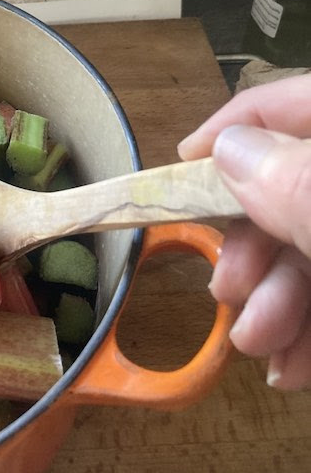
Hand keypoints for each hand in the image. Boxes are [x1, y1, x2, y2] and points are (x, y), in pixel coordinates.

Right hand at [178, 75, 310, 390]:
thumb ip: (299, 184)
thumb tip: (226, 149)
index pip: (290, 103)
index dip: (230, 128)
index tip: (176, 171)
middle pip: (291, 188)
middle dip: (251, 248)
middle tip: (223, 293)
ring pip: (307, 248)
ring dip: (273, 303)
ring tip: (259, 348)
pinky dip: (307, 330)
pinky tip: (292, 370)